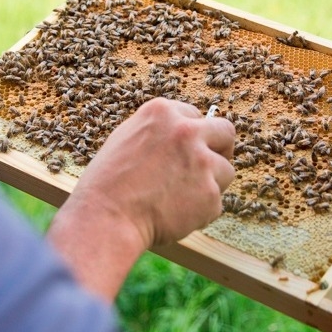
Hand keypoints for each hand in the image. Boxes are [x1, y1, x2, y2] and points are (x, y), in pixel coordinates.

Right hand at [47, 97, 235, 299]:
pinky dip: (200, 212)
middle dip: (220, 149)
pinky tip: (174, 215)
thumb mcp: (127, 139)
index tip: (188, 149)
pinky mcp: (210, 194)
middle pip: (225, 132)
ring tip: (179, 199)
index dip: (192, 135)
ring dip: (210, 185)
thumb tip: (184, 135)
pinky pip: (215, 203)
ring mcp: (202, 162)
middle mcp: (186, 131)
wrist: (105, 219)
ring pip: (225, 171)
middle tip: (208, 167)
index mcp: (162, 112)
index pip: (195, 115)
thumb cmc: (108, 184)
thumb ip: (159, 132)